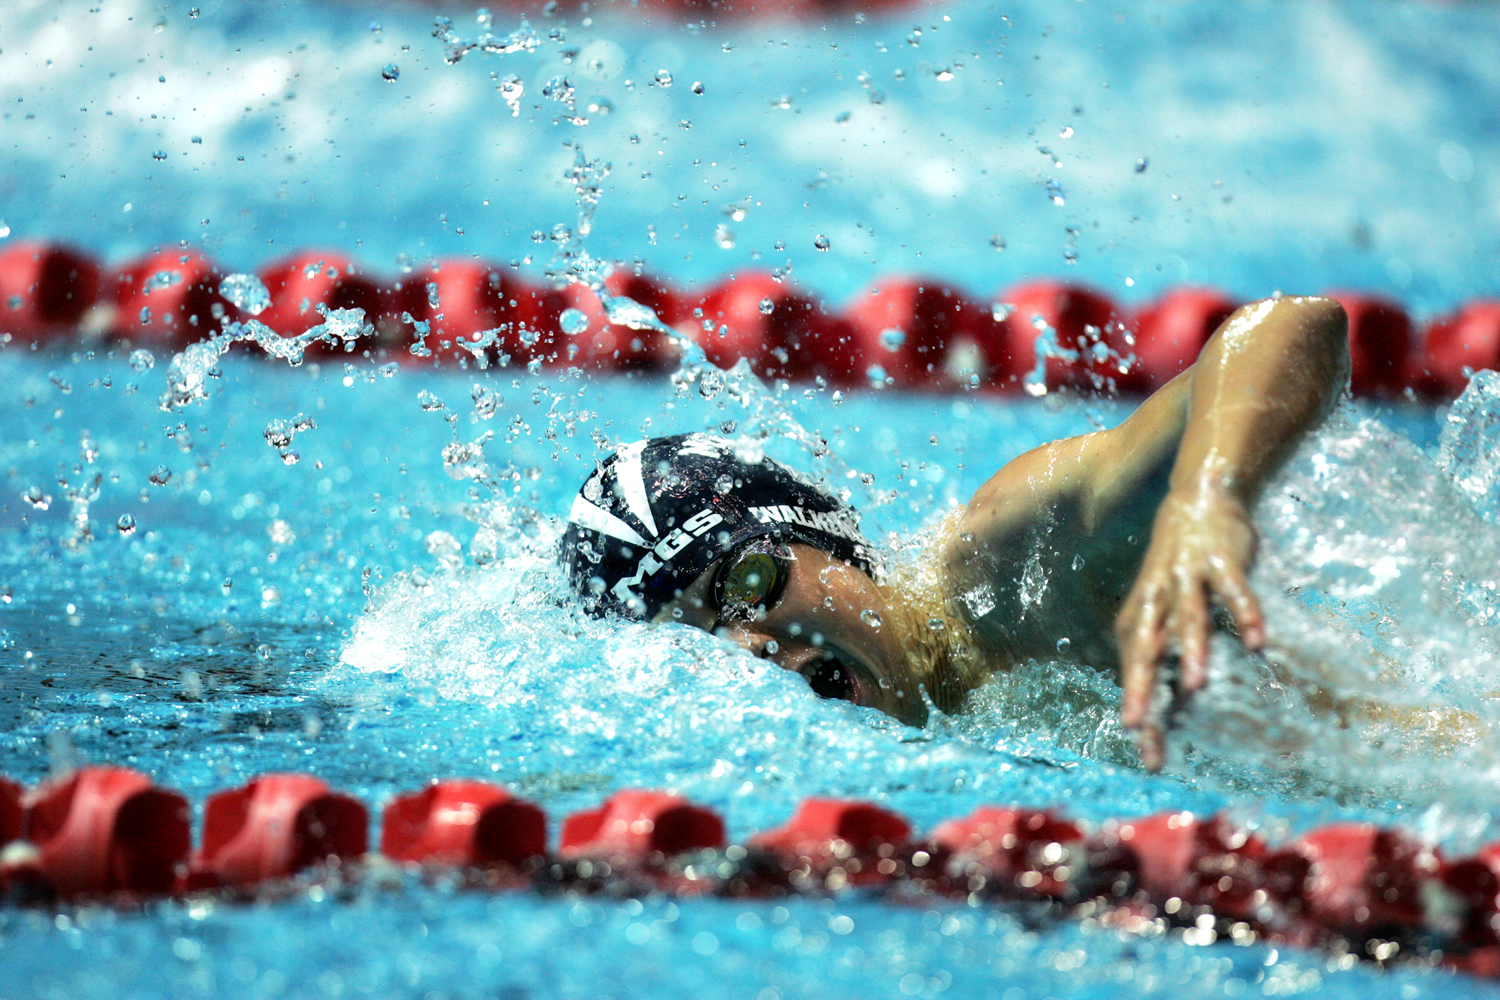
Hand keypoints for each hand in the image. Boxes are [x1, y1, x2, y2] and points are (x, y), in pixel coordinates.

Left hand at [1114, 485, 1264, 770]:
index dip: (1142, 713)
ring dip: (1192, 651)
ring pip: (1188, 620)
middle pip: (1145, 649)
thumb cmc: (1179, 571)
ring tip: (1196, 686)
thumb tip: (1172, 708)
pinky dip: (1244, 612)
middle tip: (1137, 725)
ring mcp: (1187, 579)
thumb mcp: (1163, 611)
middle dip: (1140, 688)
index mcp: (1141, 619)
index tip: (1149, 760)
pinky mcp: (1219, 562)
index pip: (1136, 674)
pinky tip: (1256, 639)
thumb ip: (1167, 656)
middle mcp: (1157, 602)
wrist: (1196, 499)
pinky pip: (1233, 591)